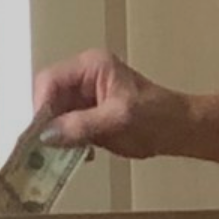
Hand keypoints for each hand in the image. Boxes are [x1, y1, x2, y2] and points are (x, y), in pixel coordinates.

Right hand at [31, 49, 187, 159]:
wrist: (180, 130)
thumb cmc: (158, 116)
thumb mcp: (118, 119)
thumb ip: (81, 125)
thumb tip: (47, 134)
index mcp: (91, 66)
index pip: (50, 80)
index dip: (40, 106)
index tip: (38, 133)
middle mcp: (83, 77)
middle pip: (47, 97)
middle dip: (46, 123)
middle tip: (44, 147)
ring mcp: (84, 96)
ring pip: (53, 115)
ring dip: (55, 135)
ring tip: (63, 152)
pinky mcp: (86, 115)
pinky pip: (64, 127)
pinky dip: (65, 142)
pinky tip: (77, 153)